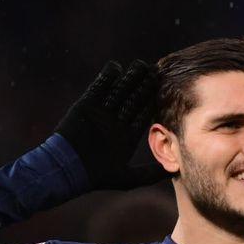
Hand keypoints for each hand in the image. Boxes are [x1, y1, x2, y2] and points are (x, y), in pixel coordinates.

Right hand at [56, 60, 166, 189]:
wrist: (69, 169)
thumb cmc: (97, 176)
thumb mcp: (128, 178)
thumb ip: (149, 174)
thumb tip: (174, 171)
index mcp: (126, 136)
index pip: (143, 114)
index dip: (153, 102)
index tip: (166, 90)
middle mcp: (115, 122)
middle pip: (133, 100)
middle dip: (144, 86)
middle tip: (156, 72)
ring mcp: (101, 113)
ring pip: (118, 92)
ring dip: (129, 78)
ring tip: (140, 65)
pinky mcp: (86, 105)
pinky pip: (98, 88)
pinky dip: (106, 78)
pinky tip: (116, 67)